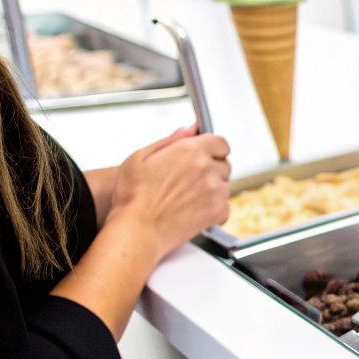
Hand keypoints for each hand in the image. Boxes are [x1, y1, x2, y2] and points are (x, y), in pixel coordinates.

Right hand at [109, 125, 230, 257]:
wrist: (137, 230)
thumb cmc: (133, 195)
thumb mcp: (142, 156)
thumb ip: (172, 139)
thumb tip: (192, 128)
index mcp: (191, 151)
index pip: (221, 143)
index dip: (212, 149)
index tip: (205, 155)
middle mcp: (208, 169)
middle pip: (224, 164)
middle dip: (211, 169)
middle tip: (189, 181)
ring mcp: (216, 191)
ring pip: (225, 185)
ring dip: (213, 189)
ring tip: (187, 197)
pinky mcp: (218, 212)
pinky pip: (225, 206)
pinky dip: (214, 208)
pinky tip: (193, 210)